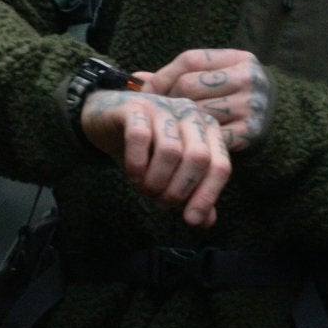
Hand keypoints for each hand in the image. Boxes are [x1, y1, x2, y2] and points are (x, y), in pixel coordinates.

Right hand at [79, 88, 230, 228]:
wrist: (106, 120)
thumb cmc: (145, 150)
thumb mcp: (170, 175)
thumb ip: (190, 195)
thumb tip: (205, 221)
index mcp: (207, 130)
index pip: (220, 165)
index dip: (207, 196)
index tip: (190, 220)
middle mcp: (190, 115)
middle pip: (199, 157)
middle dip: (179, 190)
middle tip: (161, 201)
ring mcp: (163, 108)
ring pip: (170, 150)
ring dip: (156, 180)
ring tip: (145, 189)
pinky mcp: (135, 107)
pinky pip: (140, 137)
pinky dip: (136, 164)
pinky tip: (132, 175)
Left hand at [132, 49, 273, 154]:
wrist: (282, 118)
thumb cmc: (238, 93)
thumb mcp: (220, 74)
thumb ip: (182, 74)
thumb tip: (136, 77)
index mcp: (240, 58)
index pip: (189, 60)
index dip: (163, 76)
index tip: (148, 92)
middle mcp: (247, 79)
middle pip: (189, 86)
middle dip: (169, 100)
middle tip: (159, 112)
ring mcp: (249, 106)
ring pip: (196, 112)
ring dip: (180, 121)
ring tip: (171, 125)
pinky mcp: (248, 133)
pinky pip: (209, 135)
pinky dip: (195, 138)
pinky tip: (187, 140)